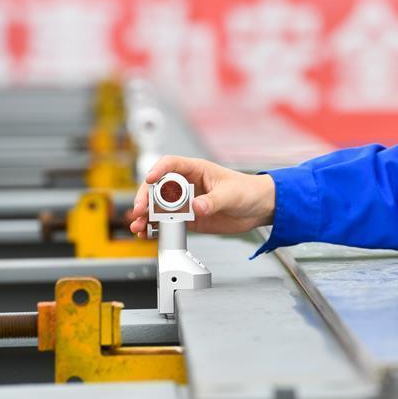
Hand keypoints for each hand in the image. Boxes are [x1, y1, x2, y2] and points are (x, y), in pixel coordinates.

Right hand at [127, 155, 275, 236]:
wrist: (258, 209)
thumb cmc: (248, 191)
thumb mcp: (231, 195)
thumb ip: (213, 201)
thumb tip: (197, 207)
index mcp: (196, 170)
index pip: (171, 165)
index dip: (157, 170)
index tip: (149, 180)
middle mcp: (187, 185)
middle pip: (157, 188)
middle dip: (145, 199)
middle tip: (140, 211)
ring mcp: (186, 203)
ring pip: (159, 207)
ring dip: (146, 216)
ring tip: (139, 226)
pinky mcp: (189, 219)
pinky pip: (167, 222)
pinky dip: (156, 228)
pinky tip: (148, 233)